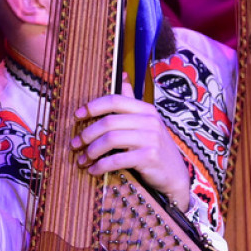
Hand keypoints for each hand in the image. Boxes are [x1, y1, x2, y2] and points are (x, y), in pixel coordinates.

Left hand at [70, 77, 190, 209]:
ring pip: (110, 139)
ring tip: (82, 160)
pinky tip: (93, 170)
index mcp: (146, 109)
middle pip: (108, 122)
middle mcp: (149, 121)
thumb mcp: (146, 123)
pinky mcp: (149, 157)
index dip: (92, 106)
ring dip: (91, 151)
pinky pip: (117, 159)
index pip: (114, 100)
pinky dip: (101, 165)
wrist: (175, 175)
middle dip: (87, 134)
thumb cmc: (154, 148)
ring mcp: (151, 138)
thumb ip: (131, 103)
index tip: (77, 116)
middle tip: (75, 144)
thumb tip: (121, 76)